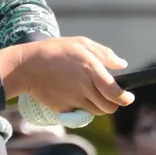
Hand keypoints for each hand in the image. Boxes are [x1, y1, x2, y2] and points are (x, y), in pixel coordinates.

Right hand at [0, 37, 133, 115]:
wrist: (26, 66)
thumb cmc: (55, 51)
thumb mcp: (81, 43)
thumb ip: (104, 54)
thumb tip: (122, 65)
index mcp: (91, 70)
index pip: (115, 93)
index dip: (125, 98)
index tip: (129, 96)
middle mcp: (83, 87)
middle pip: (108, 107)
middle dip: (113, 103)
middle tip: (112, 96)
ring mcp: (73, 100)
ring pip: (96, 111)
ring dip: (99, 105)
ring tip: (92, 92)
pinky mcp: (63, 109)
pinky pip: (79, 112)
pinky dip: (82, 106)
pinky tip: (74, 93)